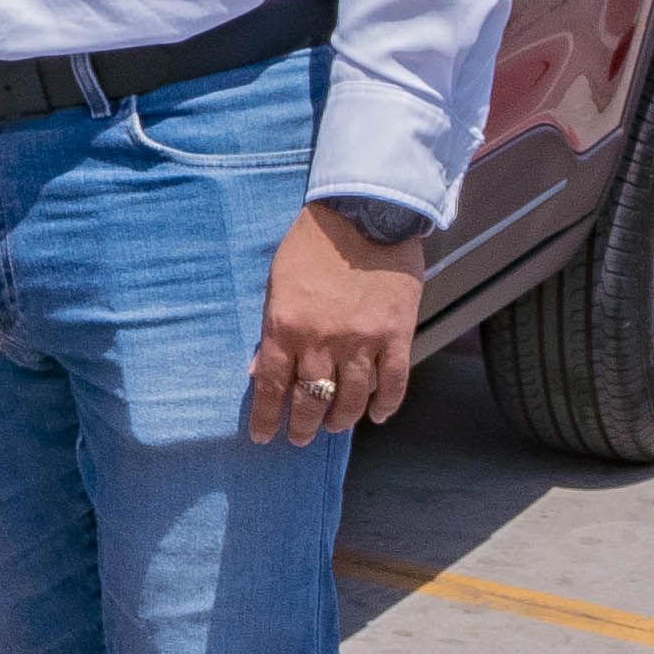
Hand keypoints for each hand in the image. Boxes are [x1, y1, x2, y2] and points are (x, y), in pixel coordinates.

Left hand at [246, 205, 424, 445]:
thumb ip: (271, 329)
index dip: (265, 417)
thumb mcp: (276, 284)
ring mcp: (362, 342)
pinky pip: (393, 383)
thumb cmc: (312, 246)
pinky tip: (378, 416)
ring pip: (352, 399)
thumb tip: (258, 369)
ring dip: (341, 419)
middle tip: (300, 438)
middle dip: (303, 426)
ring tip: (334, 426)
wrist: (364, 215)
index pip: (269, 385)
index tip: (263, 436)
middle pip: (310, 399)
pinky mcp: (396, 336)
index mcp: (284, 326)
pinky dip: (386, 405)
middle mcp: (322, 341)